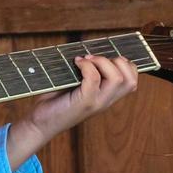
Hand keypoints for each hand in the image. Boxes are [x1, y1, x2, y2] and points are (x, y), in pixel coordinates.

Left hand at [24, 53, 138, 139]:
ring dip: (102, 62)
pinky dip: (86, 66)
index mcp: (108, 97)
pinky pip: (94, 79)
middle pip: (130, 79)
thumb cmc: (55, 101)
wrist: (40, 123)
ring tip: (85, 60)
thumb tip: (88, 49)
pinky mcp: (83, 103)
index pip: (132, 81)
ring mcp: (97, 103)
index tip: (103, 58)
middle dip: (117, 61)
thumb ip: (87, 71)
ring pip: (118, 79)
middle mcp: (106, 102)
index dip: (124, 64)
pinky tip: (76, 64)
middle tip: (94, 59)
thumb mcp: (75, 84)